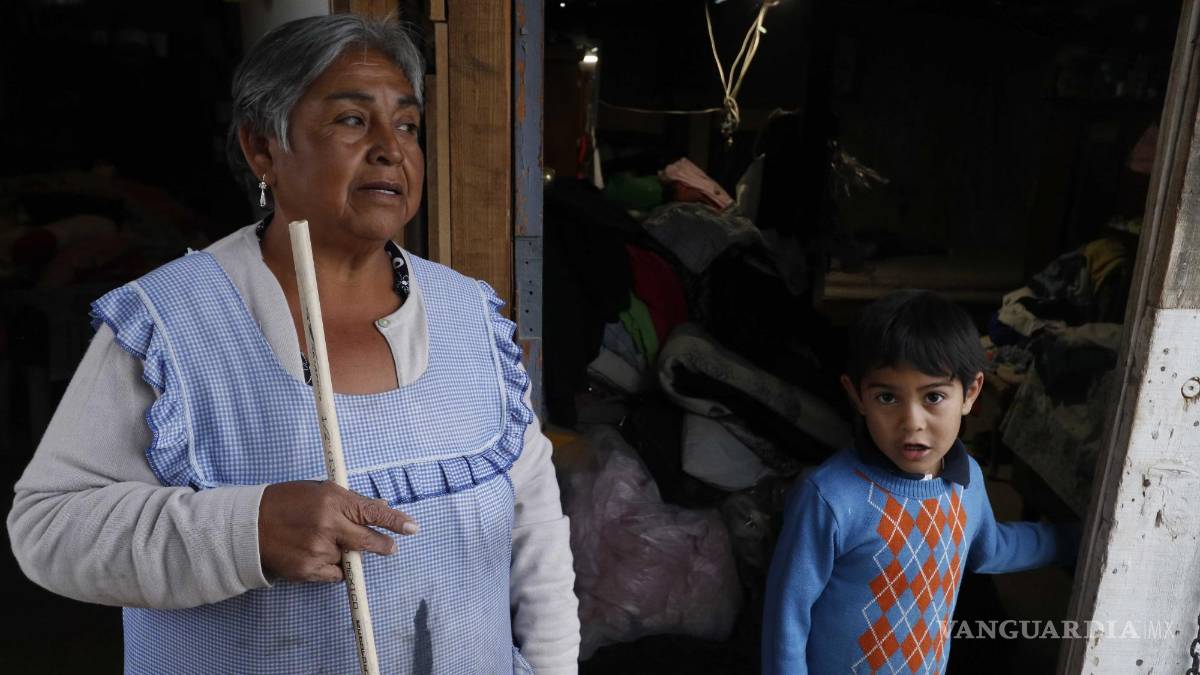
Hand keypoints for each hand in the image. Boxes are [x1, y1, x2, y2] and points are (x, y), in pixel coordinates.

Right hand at [258, 480, 418, 582]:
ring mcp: (318, 549)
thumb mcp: (319, 491)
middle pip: (368, 541)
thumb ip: (350, 500)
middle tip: (390, 546)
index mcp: (332, 499)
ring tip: (320, 541)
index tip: (412, 528)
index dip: (395, 520)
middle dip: (383, 545)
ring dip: (345, 553)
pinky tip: (315, 555)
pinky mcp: (309, 570)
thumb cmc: (286, 502)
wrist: (248, 526)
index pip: (373, 511)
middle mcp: (327, 524)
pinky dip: (332, 568)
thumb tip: (381, 505)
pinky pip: (335, 575)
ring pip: (350, 559)